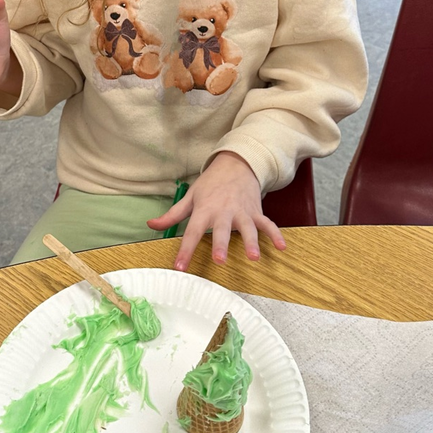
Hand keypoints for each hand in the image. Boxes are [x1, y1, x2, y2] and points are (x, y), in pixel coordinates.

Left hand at [147, 152, 286, 271]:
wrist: (236, 164)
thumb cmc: (211, 185)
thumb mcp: (190, 197)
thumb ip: (172, 215)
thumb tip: (151, 224)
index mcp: (204, 210)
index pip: (191, 232)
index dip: (184, 250)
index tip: (179, 267)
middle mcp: (223, 212)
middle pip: (221, 230)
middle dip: (221, 244)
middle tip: (220, 260)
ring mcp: (242, 212)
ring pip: (247, 228)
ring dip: (251, 242)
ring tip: (254, 257)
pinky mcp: (256, 212)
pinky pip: (267, 224)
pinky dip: (276, 235)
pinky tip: (282, 248)